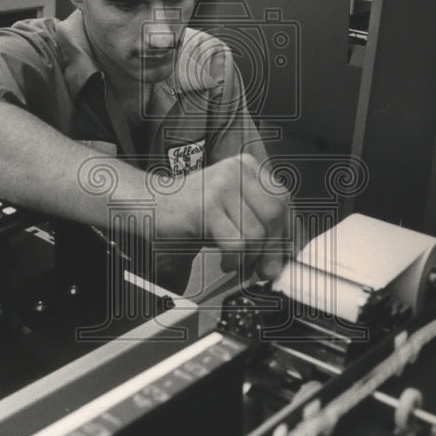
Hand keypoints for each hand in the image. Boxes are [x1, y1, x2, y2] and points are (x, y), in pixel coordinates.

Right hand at [157, 153, 289, 279]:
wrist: (147, 205)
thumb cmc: (188, 212)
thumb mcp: (230, 214)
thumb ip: (257, 227)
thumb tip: (281, 259)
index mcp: (247, 167)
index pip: (283, 201)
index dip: (287, 233)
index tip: (283, 257)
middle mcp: (237, 171)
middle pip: (275, 214)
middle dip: (273, 249)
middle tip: (263, 269)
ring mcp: (222, 186)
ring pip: (257, 231)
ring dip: (250, 257)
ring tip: (236, 264)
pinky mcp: (207, 206)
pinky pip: (237, 242)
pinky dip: (235, 259)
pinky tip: (225, 261)